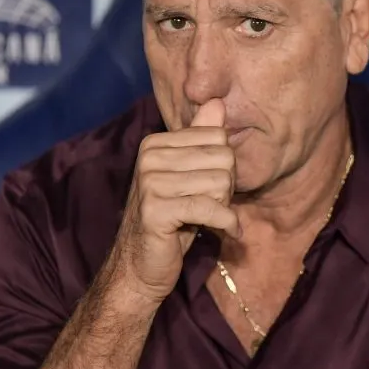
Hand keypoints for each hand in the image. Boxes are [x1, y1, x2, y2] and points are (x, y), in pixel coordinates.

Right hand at [115, 98, 240, 302]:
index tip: (209, 188)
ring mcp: (150, 182)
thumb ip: (201, 137)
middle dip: (226, 187)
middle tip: (210, 206)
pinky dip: (227, 223)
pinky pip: (211, 208)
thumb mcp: (189, 176)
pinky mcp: (156, 209)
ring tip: (207, 218)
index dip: (223, 167)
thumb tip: (216, 100)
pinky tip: (229, 233)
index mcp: (155, 143)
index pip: (218, 137)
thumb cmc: (171, 221)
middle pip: (223, 158)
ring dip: (224, 206)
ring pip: (221, 182)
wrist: (140, 268)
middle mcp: (150, 157)